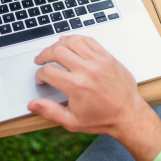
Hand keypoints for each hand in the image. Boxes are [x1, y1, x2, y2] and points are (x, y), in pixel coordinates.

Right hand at [28, 35, 160, 160]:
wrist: (128, 115)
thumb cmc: (102, 119)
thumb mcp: (72, 121)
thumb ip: (50, 111)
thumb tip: (32, 105)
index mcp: (76, 86)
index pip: (48, 71)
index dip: (40, 75)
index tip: (41, 79)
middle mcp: (87, 70)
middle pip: (57, 51)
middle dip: (44, 54)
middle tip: (40, 60)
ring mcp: (99, 61)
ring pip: (72, 41)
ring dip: (58, 44)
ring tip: (53, 50)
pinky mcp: (108, 57)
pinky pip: (89, 41)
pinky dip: (77, 39)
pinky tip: (70, 42)